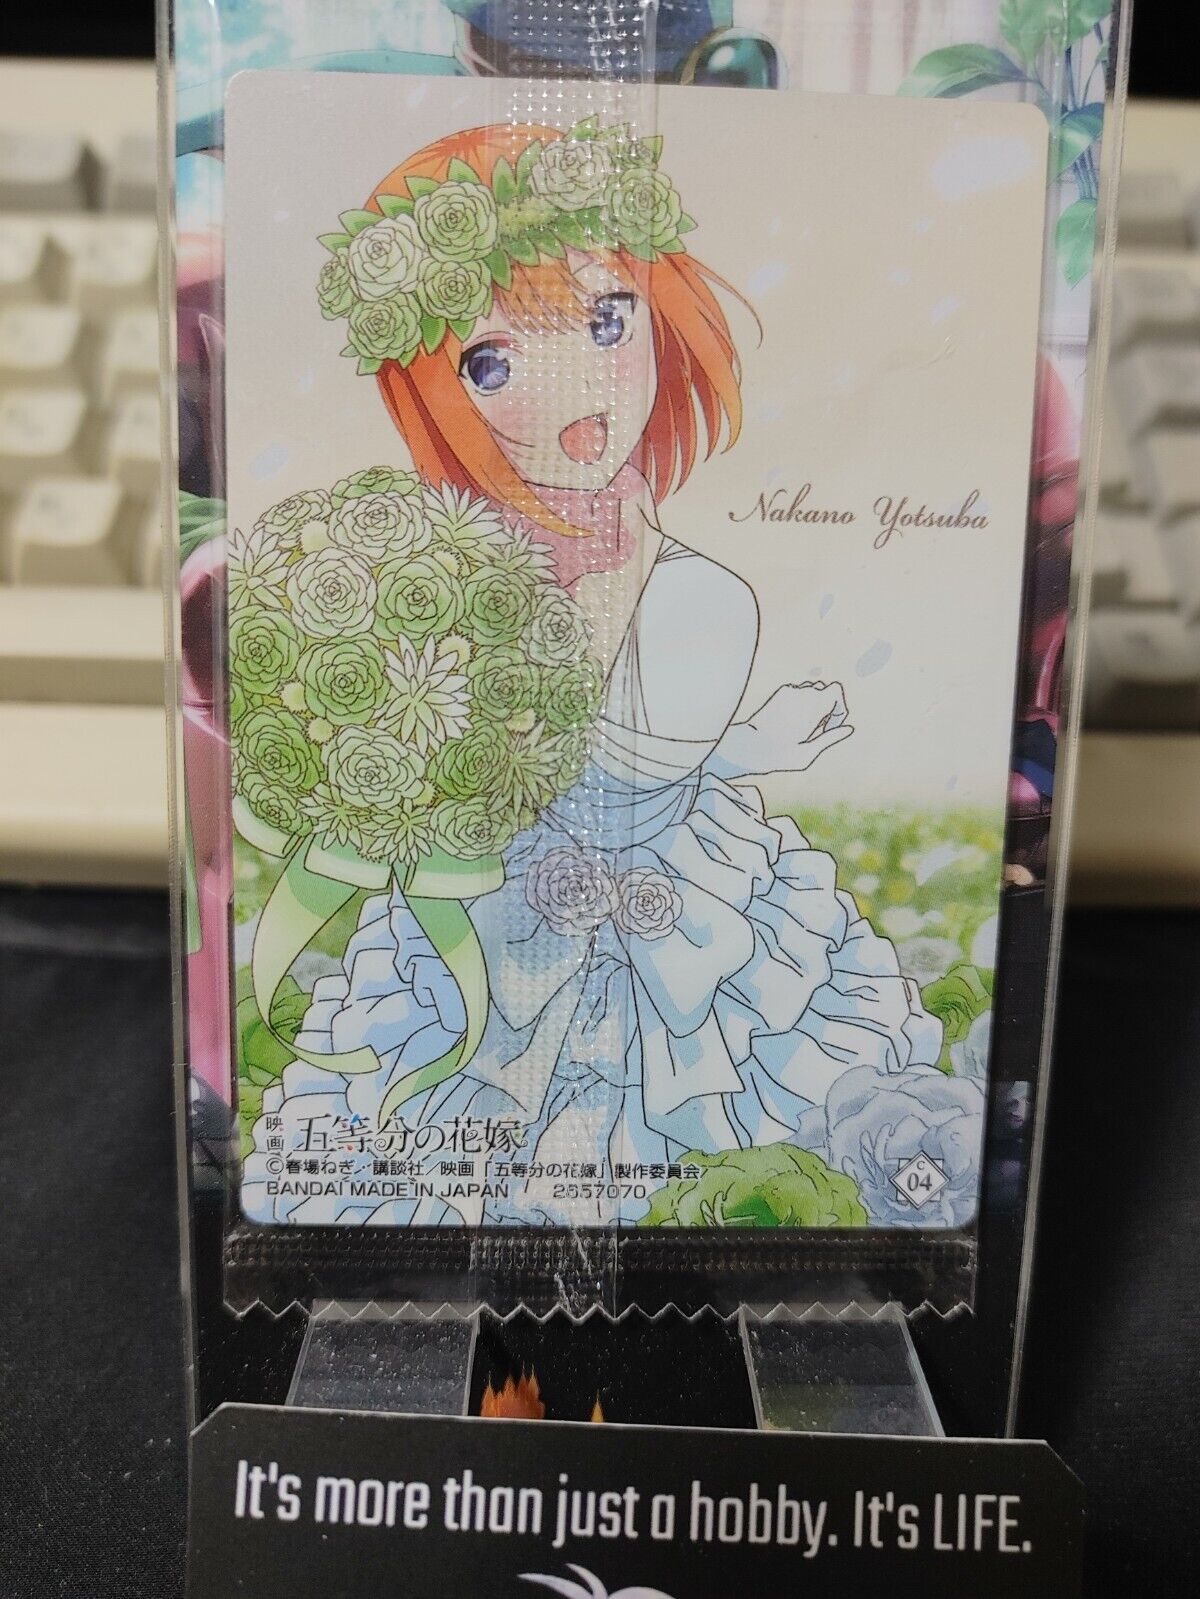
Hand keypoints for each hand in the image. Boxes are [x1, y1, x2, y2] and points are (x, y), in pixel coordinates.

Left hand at [716, 682, 853, 775]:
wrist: (748, 746)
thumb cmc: (779, 754)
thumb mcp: (809, 752)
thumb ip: (830, 738)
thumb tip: (849, 729)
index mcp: (813, 704)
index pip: (837, 691)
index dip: (839, 708)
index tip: (830, 727)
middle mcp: (802, 693)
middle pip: (825, 691)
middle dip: (828, 708)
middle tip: (817, 730)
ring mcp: (788, 691)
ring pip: (811, 690)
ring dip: (814, 705)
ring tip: (804, 727)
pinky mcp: (778, 694)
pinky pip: (798, 693)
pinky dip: (802, 704)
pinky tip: (792, 722)